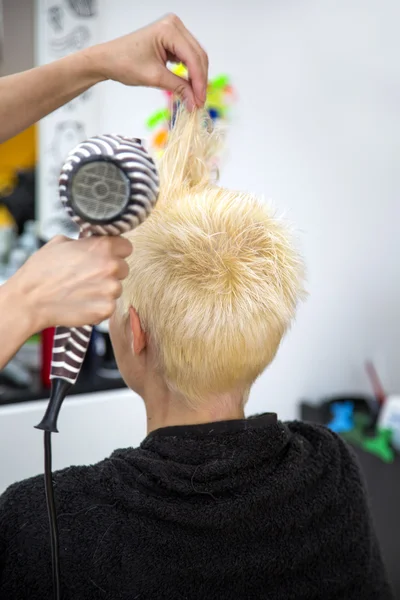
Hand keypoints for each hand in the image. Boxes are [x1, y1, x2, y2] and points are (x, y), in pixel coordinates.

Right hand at [10, 235, 131, 330]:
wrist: (29, 300)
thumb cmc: (41, 271)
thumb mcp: (60, 242)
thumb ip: (84, 241)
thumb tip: (93, 240)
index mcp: (102, 246)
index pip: (126, 246)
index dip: (115, 251)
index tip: (106, 257)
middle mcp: (110, 266)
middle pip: (123, 268)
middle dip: (110, 272)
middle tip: (89, 276)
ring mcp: (110, 289)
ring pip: (117, 288)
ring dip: (104, 290)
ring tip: (82, 291)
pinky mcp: (106, 309)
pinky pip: (109, 306)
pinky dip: (98, 307)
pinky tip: (82, 303)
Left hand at [88, 14, 207, 109]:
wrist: (108, 59)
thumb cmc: (124, 63)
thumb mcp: (154, 78)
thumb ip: (178, 88)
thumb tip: (195, 101)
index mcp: (169, 29)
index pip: (193, 58)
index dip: (199, 82)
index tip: (200, 101)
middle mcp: (174, 26)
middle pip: (198, 56)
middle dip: (200, 81)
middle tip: (199, 102)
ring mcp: (174, 31)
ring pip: (195, 57)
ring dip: (197, 78)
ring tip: (195, 97)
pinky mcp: (172, 40)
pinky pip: (187, 57)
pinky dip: (190, 72)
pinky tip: (189, 87)